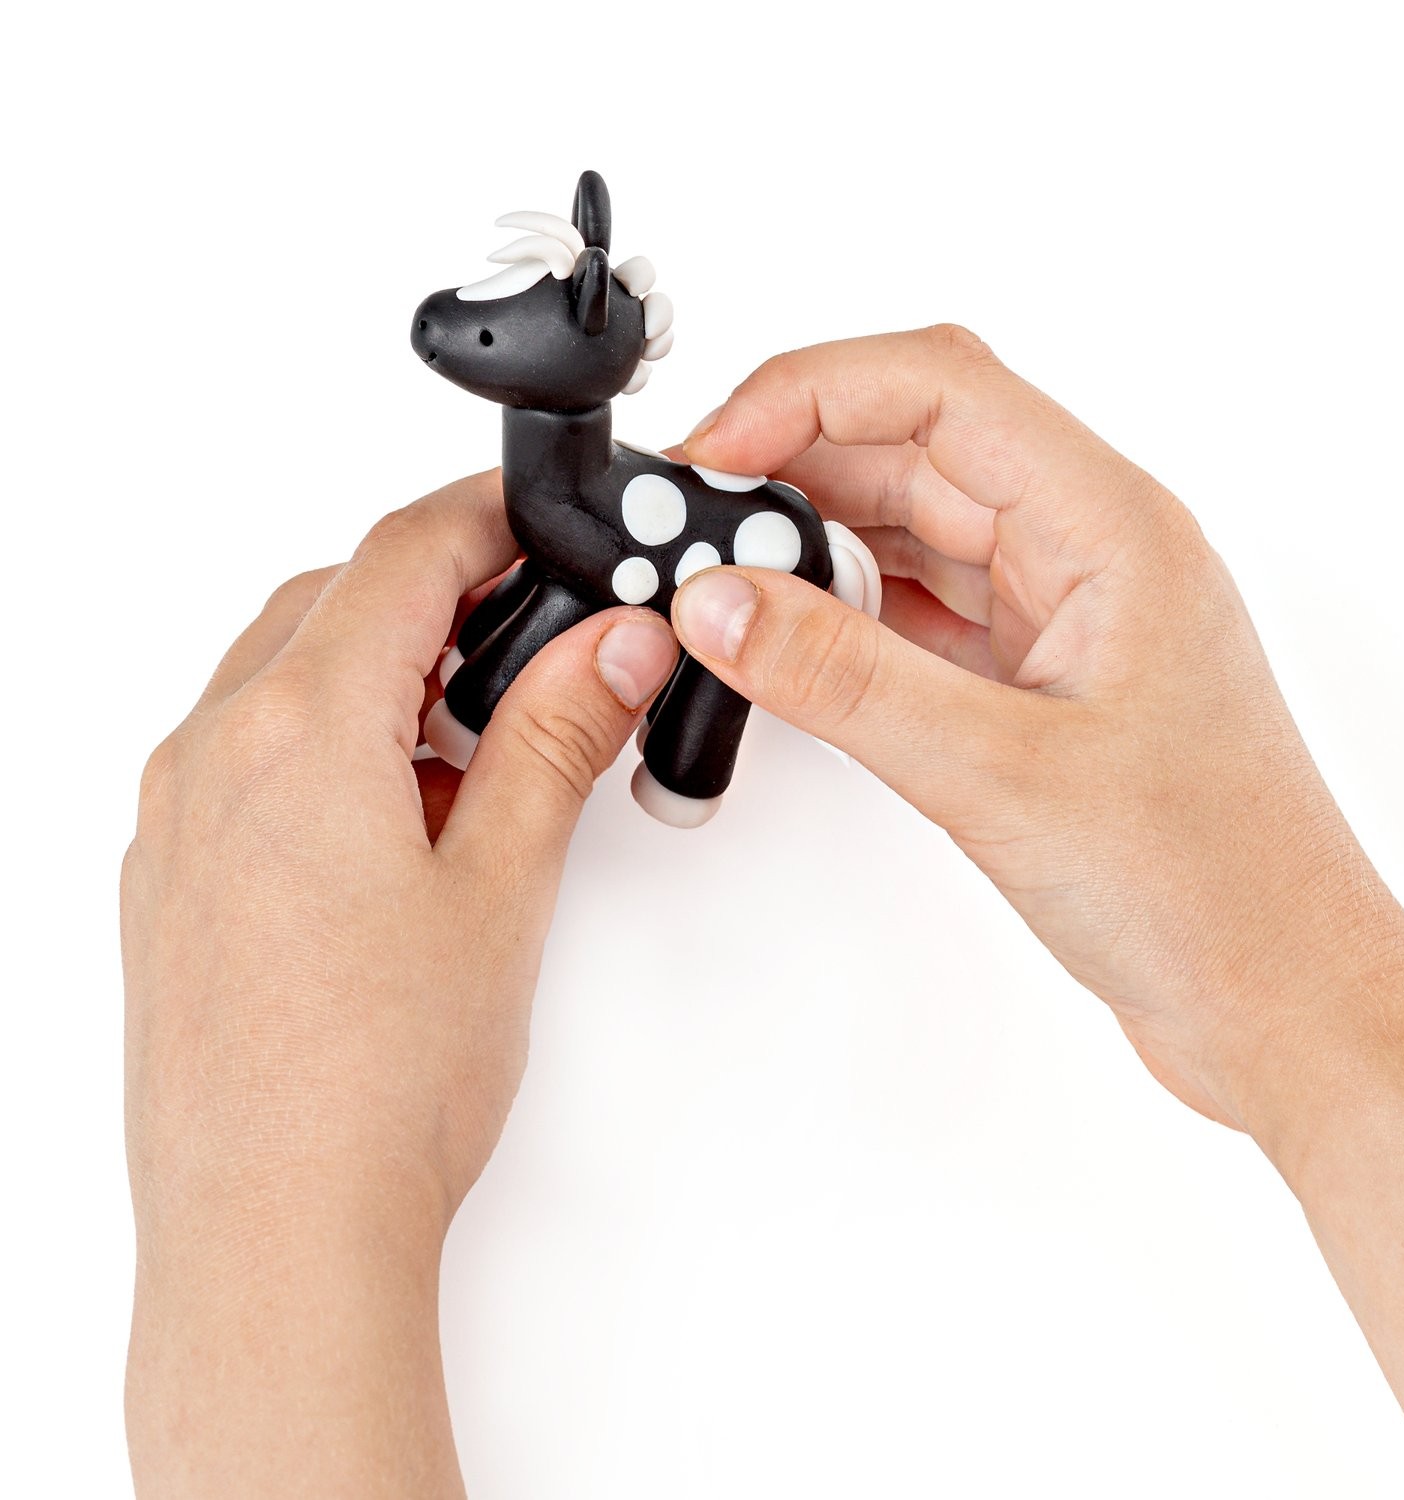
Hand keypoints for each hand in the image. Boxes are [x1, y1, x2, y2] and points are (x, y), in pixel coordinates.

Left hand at [121, 471, 677, 1495]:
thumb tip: (606, 645)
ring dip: (378, 670)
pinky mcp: (167, 878)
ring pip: (280, 674)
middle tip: (534, 639)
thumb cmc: (374, 1084)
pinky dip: (323, 739)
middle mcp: (213, 755)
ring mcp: (175, 819)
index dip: (489, 517)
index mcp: (299, 730)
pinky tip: (395, 820)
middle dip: (439, 595)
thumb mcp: (504, 882)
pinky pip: (241, 751)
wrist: (274, 1234)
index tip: (545, 517)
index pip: (403, 554)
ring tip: (474, 750)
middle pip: (334, 600)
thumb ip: (557, 736)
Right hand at [672, 328, 1403, 1495]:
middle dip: (791, 465)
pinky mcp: (1035, 684)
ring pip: (912, 529)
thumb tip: (721, 603)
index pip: (939, 387)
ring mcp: (1061, 617)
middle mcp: (1089, 551)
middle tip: (691, 521)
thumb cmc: (1211, 887)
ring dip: (812, 541)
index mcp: (1112, 526)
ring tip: (723, 580)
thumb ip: (844, 678)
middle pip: (914, 447)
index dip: (807, 395)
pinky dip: (845, 614)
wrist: (1279, 1000)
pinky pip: (920, 611)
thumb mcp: (1001, 772)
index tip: (711, 452)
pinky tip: (789, 639)